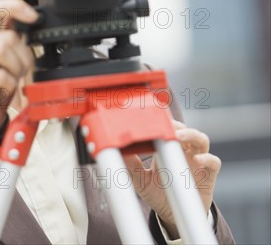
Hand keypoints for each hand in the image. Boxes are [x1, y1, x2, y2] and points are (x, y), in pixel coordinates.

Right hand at [0, 0, 37, 137]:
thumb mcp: (9, 62)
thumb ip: (14, 43)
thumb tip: (30, 25)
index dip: (14, 6)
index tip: (33, 17)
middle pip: (8, 37)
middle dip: (24, 57)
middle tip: (22, 74)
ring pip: (3, 51)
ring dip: (17, 70)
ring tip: (14, 82)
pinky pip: (1, 75)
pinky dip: (11, 86)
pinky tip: (6, 92)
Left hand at [124, 120, 220, 238]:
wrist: (171, 215)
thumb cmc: (156, 192)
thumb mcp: (139, 179)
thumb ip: (130, 164)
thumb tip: (116, 149)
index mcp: (167, 148)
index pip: (168, 128)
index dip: (163, 120)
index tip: (152, 116)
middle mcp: (183, 150)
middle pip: (185, 129)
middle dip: (177, 125)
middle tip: (167, 125)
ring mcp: (197, 161)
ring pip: (201, 139)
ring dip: (191, 135)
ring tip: (179, 136)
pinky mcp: (208, 175)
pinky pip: (214, 162)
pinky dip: (208, 158)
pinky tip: (197, 160)